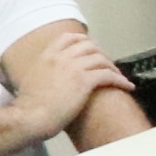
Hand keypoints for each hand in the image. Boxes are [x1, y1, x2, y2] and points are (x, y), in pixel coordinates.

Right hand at [10, 30, 129, 135]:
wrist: (29, 117)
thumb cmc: (28, 106)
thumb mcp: (30, 81)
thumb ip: (42, 73)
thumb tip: (48, 79)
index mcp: (47, 56)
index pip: (69, 38)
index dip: (83, 41)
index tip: (91, 48)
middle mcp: (61, 57)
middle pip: (89, 46)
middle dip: (101, 53)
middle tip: (108, 64)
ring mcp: (73, 68)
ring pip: (101, 59)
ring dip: (113, 66)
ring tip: (119, 76)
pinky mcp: (84, 81)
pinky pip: (109, 75)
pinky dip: (121, 80)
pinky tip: (127, 86)